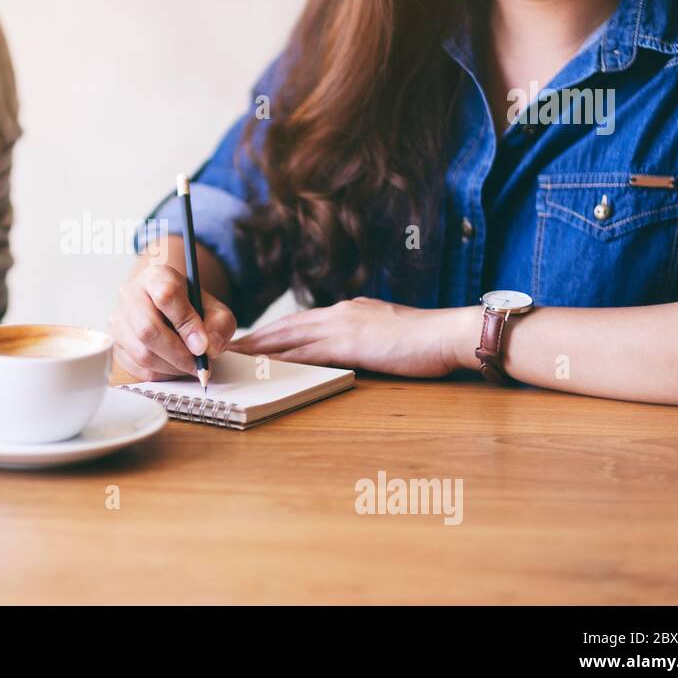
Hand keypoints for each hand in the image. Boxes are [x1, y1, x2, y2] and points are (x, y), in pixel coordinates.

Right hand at [109, 264, 236, 380]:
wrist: (168, 309)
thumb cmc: (191, 308)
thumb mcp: (214, 310)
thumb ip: (219, 326)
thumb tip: (208, 349)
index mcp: (156, 277)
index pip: (166, 295)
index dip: (186, 324)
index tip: (203, 345)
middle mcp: (130, 295)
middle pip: (148, 329)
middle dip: (178, 354)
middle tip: (198, 364)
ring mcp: (118, 320)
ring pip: (141, 353)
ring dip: (171, 367)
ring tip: (188, 365)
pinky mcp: (115, 343)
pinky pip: (136, 368)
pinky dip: (160, 374)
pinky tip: (173, 367)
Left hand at [229, 297, 482, 377]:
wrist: (448, 333)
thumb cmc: (426, 338)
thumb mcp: (388, 330)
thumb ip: (366, 334)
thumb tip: (354, 344)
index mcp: (349, 309)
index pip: (302, 319)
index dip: (275, 329)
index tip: (254, 337)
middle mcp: (340, 313)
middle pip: (286, 325)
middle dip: (257, 336)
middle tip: (230, 346)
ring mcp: (342, 326)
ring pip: (289, 337)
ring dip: (260, 347)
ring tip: (236, 356)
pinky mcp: (348, 345)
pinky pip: (306, 353)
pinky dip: (282, 360)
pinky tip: (266, 367)